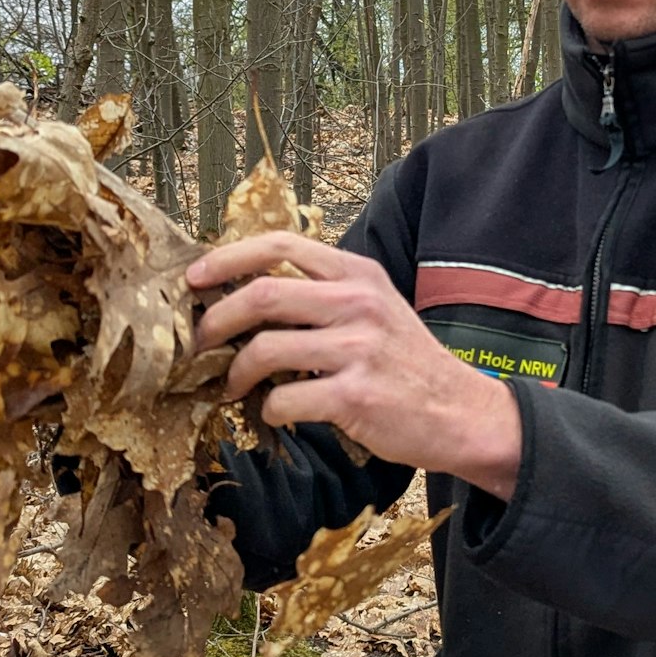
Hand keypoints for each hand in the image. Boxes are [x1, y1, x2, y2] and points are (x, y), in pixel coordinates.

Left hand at [185, 231, 523, 497]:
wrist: (460, 412)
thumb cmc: (406, 362)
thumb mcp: (375, 307)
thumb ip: (323, 293)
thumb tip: (247, 295)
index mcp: (357, 273)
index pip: (280, 244)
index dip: (227, 258)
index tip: (195, 278)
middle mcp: (357, 302)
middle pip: (261, 294)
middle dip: (216, 320)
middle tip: (201, 342)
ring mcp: (357, 348)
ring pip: (265, 350)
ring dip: (236, 374)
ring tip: (234, 387)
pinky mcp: (355, 395)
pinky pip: (285, 400)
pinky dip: (269, 410)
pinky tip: (276, 413)